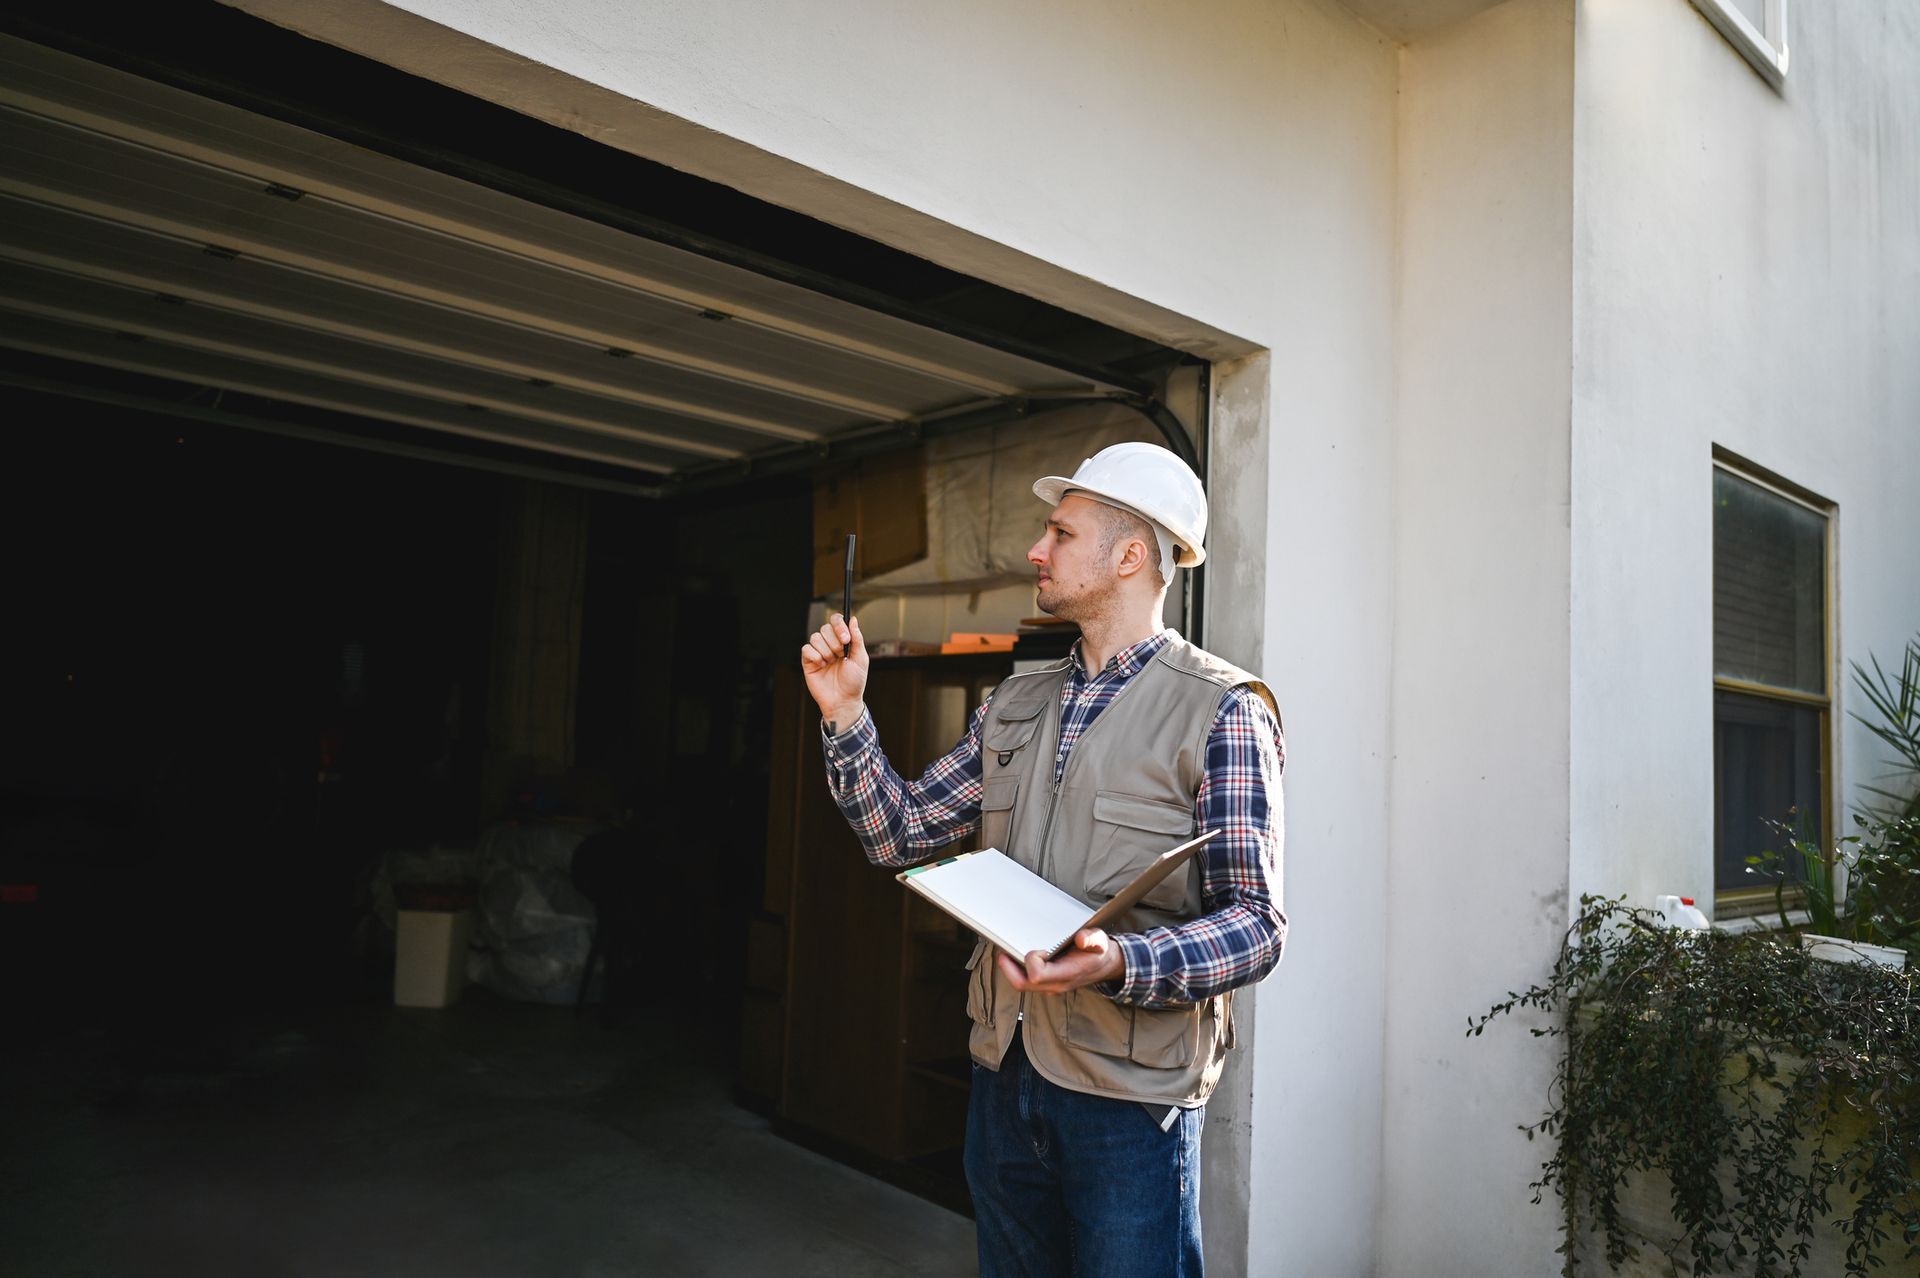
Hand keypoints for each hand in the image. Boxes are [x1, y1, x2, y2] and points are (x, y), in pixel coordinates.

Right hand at [800, 612, 868, 727]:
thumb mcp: (861, 659)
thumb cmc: (854, 682)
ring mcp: (818, 652)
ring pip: (815, 637)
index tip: (846, 639)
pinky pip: (806, 649)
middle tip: (840, 655)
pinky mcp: (808, 661)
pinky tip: (822, 665)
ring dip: (826, 651)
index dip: (839, 625)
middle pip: (825, 628)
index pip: (836, 621)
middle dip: (834, 642)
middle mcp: (829, 644)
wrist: (843, 700)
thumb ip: (857, 638)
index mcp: (842, 641)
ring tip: (831, 663)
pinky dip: (815, 656)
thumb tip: (853, 619)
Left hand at [997, 928, 1125, 995]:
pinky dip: (1017, 970)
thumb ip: (1092, 938)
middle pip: (1023, 984)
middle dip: (1008, 968)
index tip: (1039, 949)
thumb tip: (1081, 938)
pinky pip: (1026, 981)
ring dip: (1010, 969)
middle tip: (1003, 951)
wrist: (1105, 966)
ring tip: (1006, 952)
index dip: (1032, 961)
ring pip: (1022, 984)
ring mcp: (1050, 986)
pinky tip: (1016, 957)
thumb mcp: (1101, 942)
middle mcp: (1056, 984)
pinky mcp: (1047, 984)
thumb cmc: (1099, 953)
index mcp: (1067, 974)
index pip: (1038, 976)